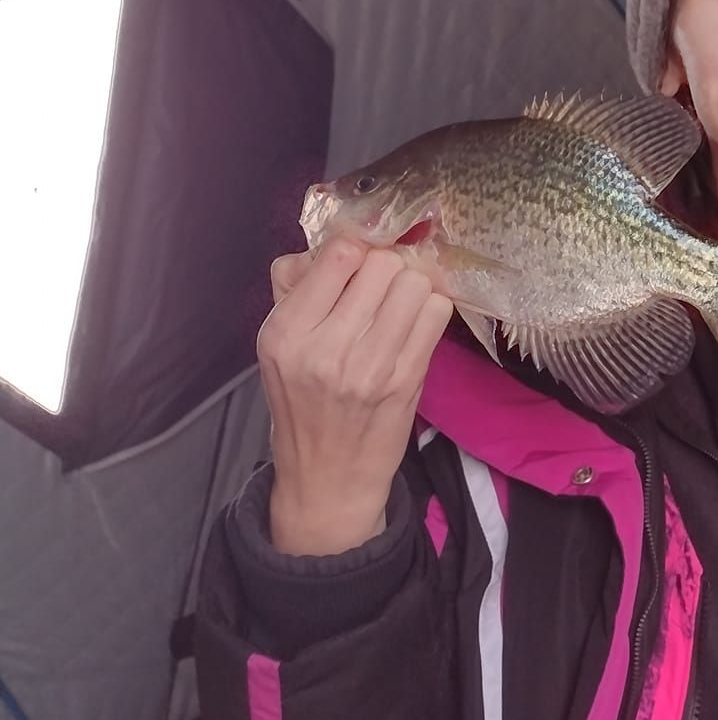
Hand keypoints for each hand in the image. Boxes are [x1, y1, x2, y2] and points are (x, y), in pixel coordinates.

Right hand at [258, 239, 453, 554]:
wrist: (328, 477)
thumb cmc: (302, 403)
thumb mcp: (278, 346)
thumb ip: (296, 288)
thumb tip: (339, 243)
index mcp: (286, 332)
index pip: (339, 254)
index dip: (356, 250)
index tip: (358, 265)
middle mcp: (325, 347)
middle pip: (383, 263)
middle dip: (387, 267)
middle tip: (382, 287)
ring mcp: (370, 365)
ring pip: (414, 283)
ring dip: (412, 287)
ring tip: (399, 305)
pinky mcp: (406, 379)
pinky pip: (436, 312)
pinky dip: (430, 309)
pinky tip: (415, 323)